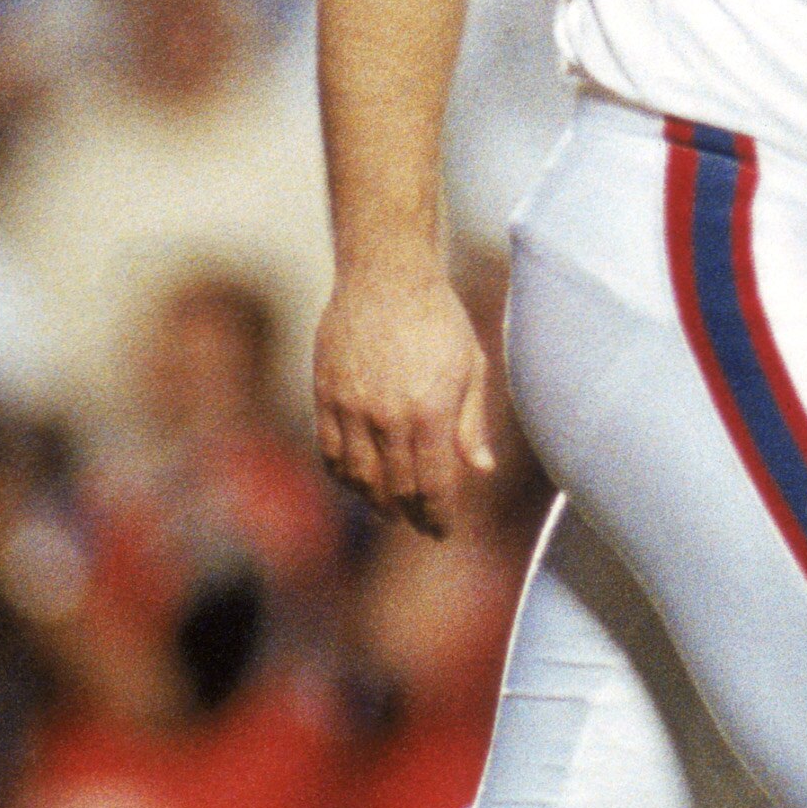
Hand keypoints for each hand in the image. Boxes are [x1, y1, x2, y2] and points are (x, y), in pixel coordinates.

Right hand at [313, 261, 495, 536]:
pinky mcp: (325, 395)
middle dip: (411, 515)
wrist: (386, 276)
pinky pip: (330, 453)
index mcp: (431, 411)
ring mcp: (352, 407)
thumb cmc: (438, 319)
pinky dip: (344, 476)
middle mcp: (388, 416)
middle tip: (421, 526)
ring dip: (376, 501)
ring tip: (391, 509)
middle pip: (396, 488)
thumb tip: (481, 470)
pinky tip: (358, 483)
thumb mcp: (471, 367)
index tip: (444, 531)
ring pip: (360, 478)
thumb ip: (471, 423)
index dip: (439, 516)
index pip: (433, 485)